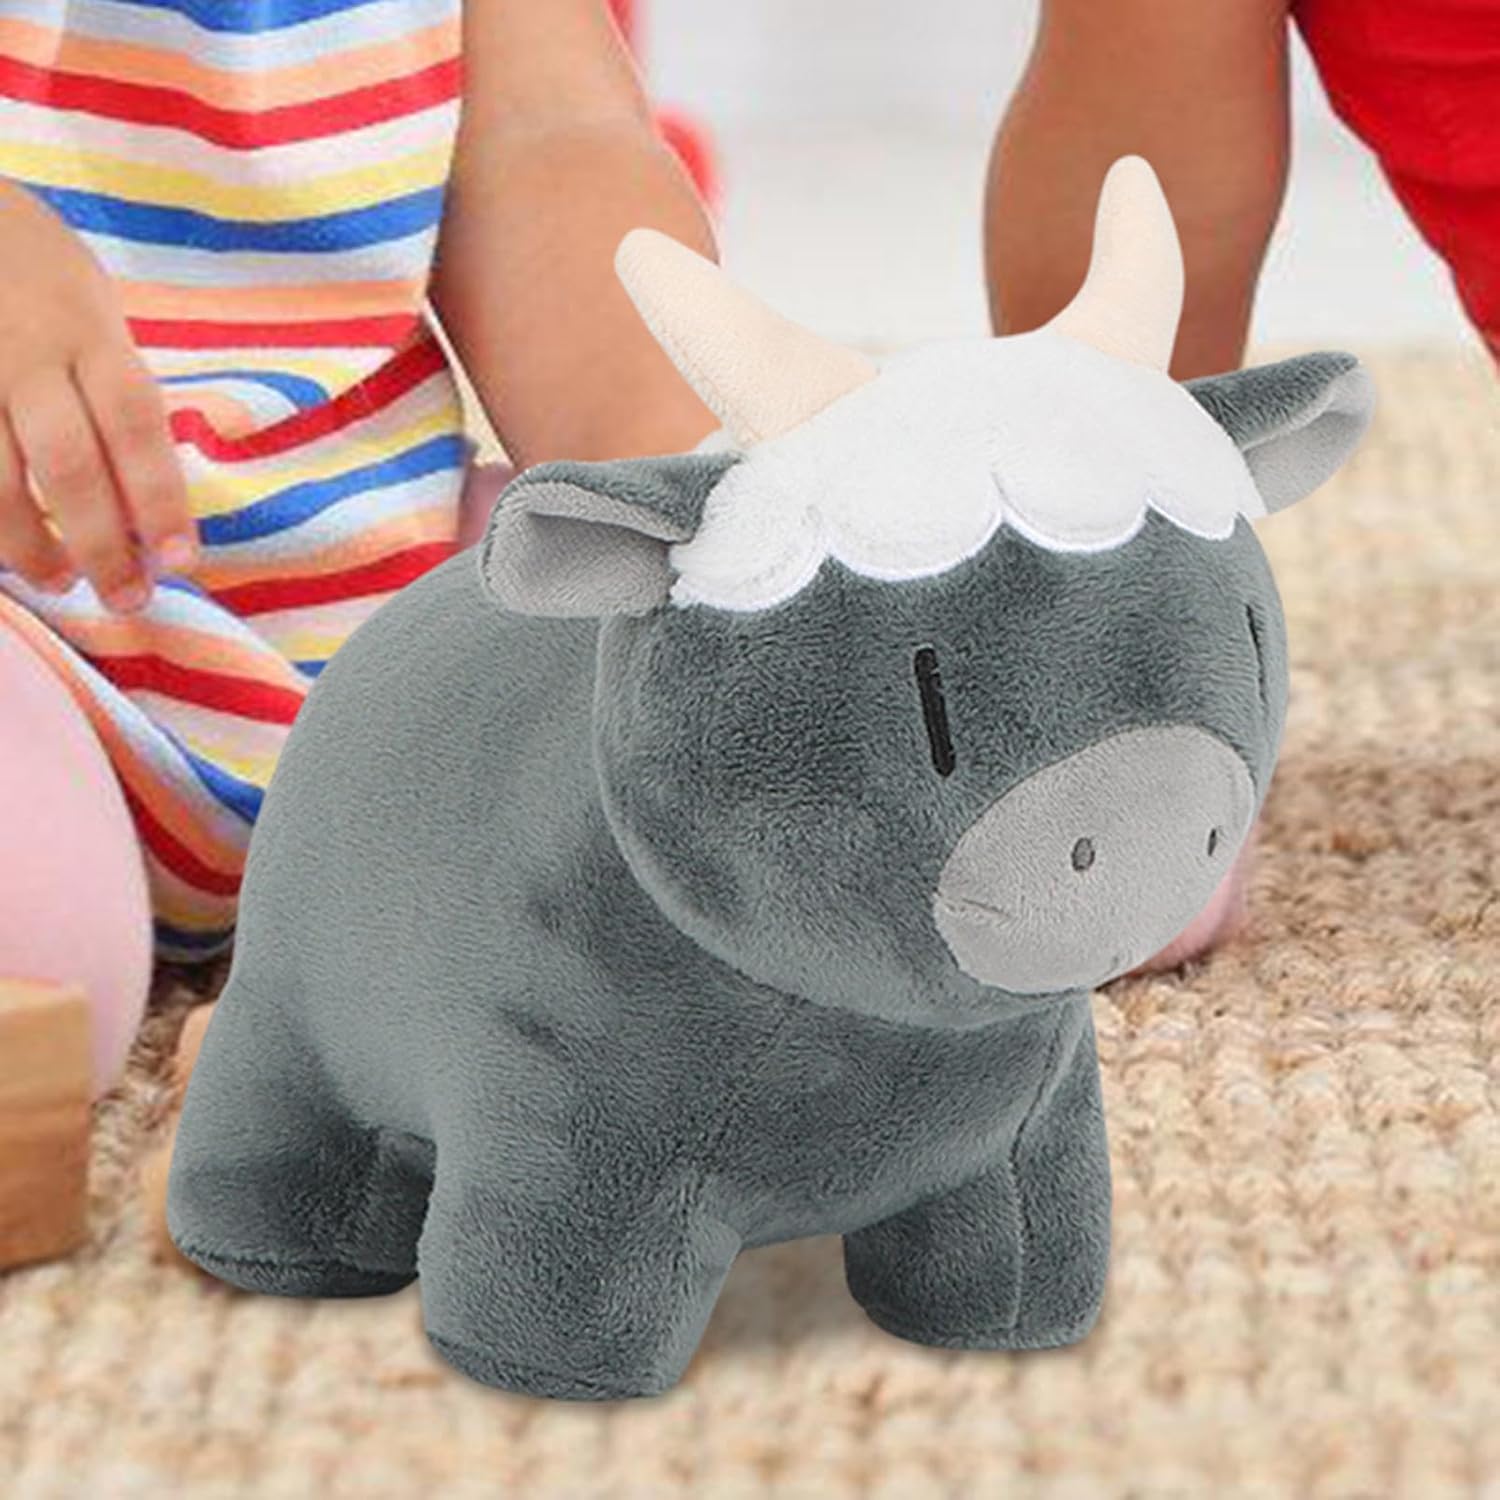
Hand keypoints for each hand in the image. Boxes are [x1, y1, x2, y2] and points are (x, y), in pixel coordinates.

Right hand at [0, 181, 192, 612]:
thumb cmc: (33, 270)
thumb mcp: (89, 305)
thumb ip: (113, 389)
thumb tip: (145, 495)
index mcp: (86, 329)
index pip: (135, 424)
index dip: (159, 497)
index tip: (179, 561)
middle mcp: (24, 349)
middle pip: (67, 462)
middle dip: (100, 542)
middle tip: (127, 597)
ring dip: (30, 544)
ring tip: (60, 581)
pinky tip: (4, 550)